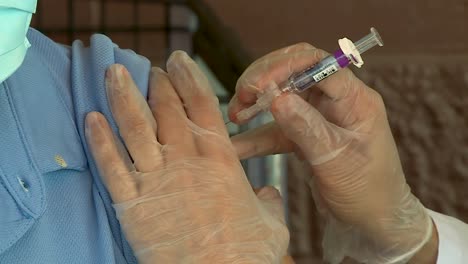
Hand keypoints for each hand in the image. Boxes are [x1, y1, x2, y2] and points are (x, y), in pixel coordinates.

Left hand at [84, 52, 288, 262]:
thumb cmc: (246, 254)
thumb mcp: (271, 224)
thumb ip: (269, 202)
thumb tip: (269, 195)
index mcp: (221, 160)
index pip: (202, 105)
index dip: (188, 78)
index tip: (178, 60)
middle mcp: (186, 161)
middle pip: (166, 110)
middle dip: (157, 84)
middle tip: (150, 68)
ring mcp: (156, 180)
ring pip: (134, 128)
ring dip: (122, 98)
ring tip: (114, 74)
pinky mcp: (132, 203)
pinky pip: (111, 165)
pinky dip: (99, 141)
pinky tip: (90, 119)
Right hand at [229, 43, 433, 262]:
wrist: (371, 222)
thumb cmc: (367, 190)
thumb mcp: (336, 159)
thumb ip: (306, 127)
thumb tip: (277, 99)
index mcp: (354, 99)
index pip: (318, 64)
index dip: (285, 67)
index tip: (257, 84)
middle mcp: (336, 101)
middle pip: (296, 73)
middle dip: (265, 79)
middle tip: (242, 94)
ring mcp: (320, 117)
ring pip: (283, 97)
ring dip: (257, 103)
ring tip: (235, 115)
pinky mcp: (306, 135)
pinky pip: (278, 128)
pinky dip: (257, 136)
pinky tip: (237, 145)